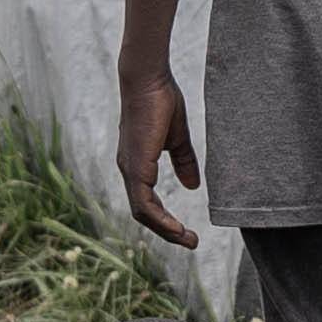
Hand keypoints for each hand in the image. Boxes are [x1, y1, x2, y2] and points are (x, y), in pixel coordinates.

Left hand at [118, 67, 201, 246]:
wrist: (148, 79)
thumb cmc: (161, 101)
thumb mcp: (177, 138)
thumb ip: (183, 162)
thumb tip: (192, 186)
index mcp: (137, 164)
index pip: (147, 202)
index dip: (165, 220)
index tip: (186, 231)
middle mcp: (129, 170)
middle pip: (143, 214)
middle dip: (167, 231)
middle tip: (190, 242)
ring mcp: (130, 169)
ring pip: (143, 213)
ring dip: (165, 230)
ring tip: (187, 239)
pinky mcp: (135, 166)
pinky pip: (144, 203)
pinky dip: (160, 219)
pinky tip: (176, 227)